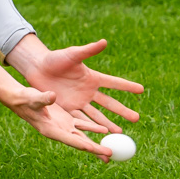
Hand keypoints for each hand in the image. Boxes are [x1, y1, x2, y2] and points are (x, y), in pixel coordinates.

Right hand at [8, 87, 111, 162]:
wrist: (22, 99)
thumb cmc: (25, 99)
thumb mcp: (33, 99)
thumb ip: (43, 99)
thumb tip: (52, 96)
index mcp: (51, 129)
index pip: (69, 139)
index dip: (81, 144)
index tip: (93, 149)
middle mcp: (59, 131)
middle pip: (80, 142)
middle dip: (95, 149)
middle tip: (110, 156)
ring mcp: (64, 126)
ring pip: (84, 136)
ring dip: (96, 143)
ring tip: (110, 151)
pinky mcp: (66, 119)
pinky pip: (83, 125)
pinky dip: (94, 128)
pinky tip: (105, 130)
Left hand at [9, 36, 143, 132]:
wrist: (37, 68)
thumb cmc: (55, 58)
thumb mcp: (72, 55)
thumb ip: (88, 51)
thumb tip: (104, 41)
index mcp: (92, 77)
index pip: (113, 82)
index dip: (127, 86)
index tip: (142, 89)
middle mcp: (88, 91)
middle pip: (109, 103)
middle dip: (122, 111)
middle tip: (137, 119)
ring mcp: (79, 101)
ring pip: (97, 115)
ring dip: (108, 124)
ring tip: (120, 133)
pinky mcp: (68, 108)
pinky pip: (81, 120)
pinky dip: (91, 128)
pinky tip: (99, 136)